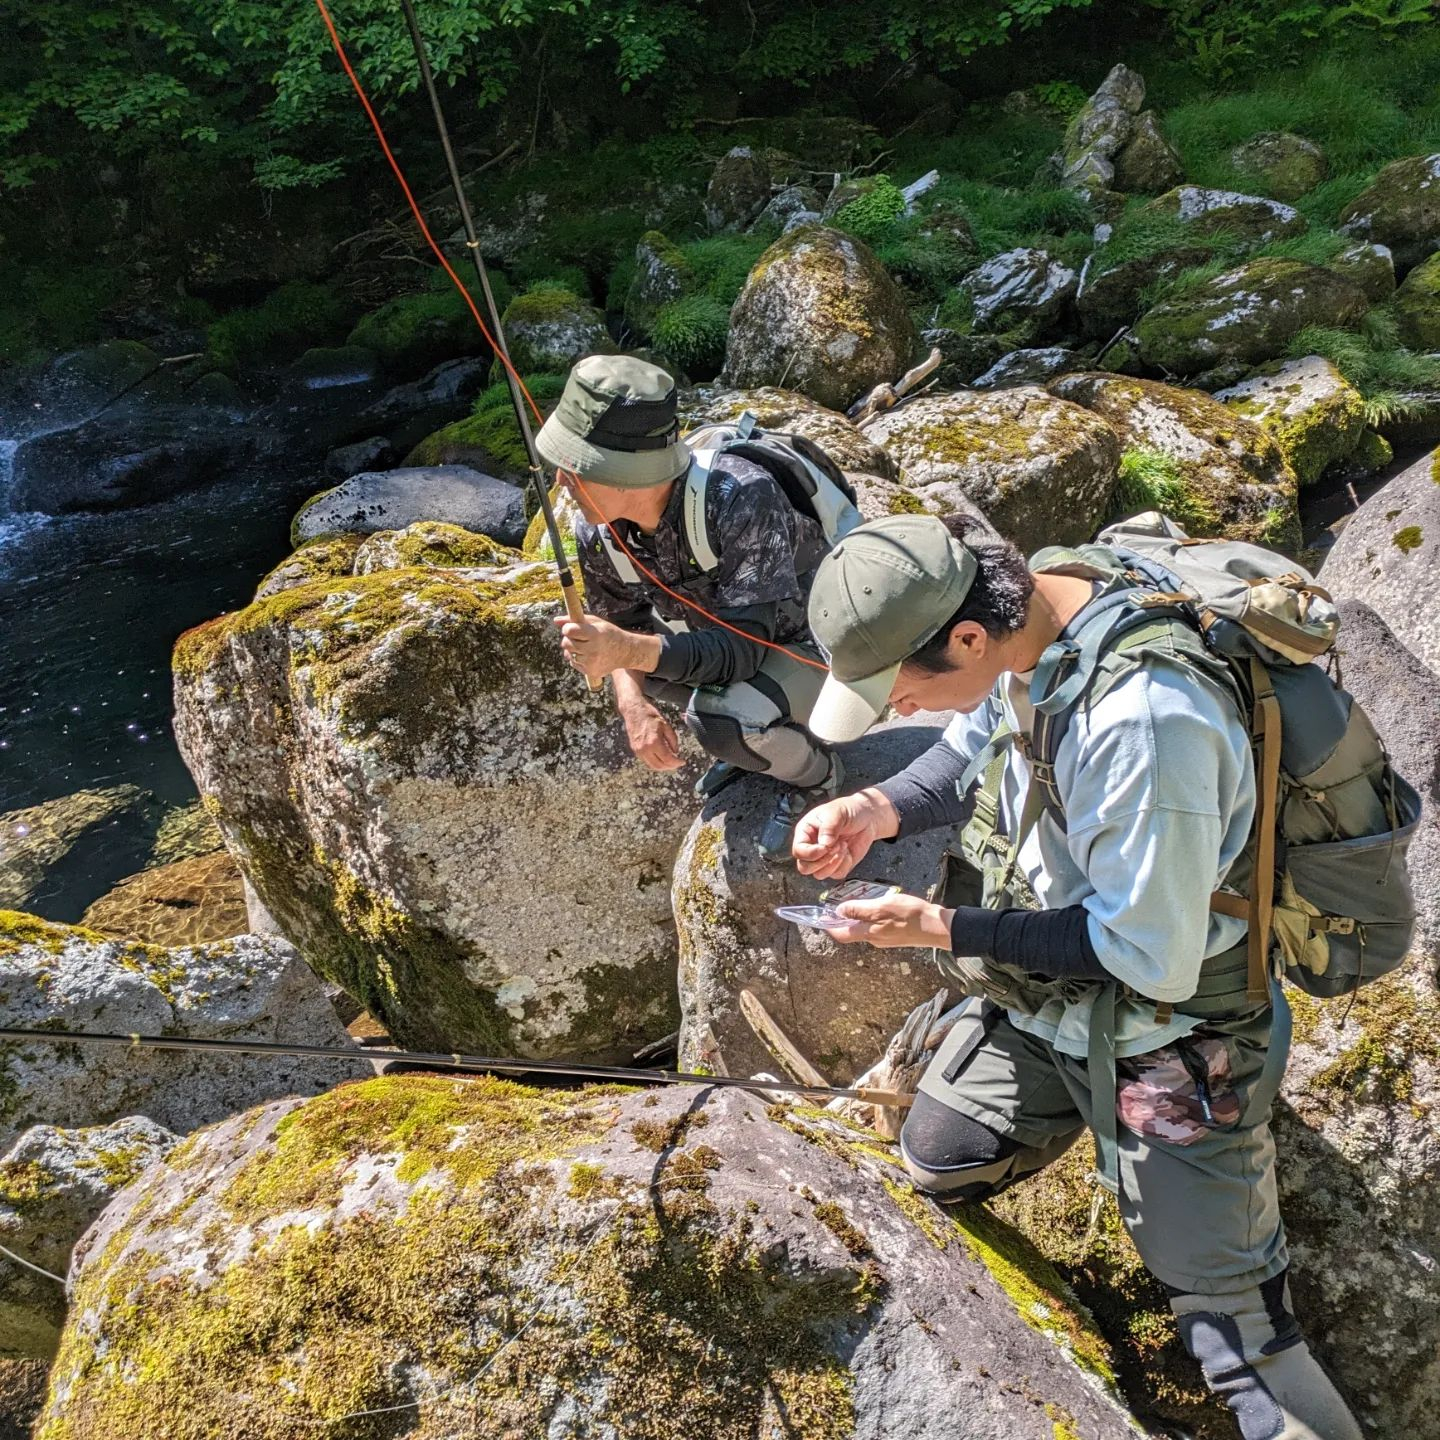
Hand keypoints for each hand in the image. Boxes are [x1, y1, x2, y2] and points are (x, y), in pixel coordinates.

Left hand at [552, 613, 655, 679]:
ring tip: (586, 646)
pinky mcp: (590, 672)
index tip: (570, 628)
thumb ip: (575, 620)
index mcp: (595, 635)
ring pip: (569, 654)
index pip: (569, 631)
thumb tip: (555, 621)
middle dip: (568, 639)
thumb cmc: (608, 633)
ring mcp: (591, 663)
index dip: (567, 628)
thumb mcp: (595, 622)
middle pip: (566, 644)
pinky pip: (574, 663)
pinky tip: (589, 655)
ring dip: (573, 650)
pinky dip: (578, 659)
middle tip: (579, 637)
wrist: (625, 652)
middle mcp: (593, 650)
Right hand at [622, 703, 683, 771]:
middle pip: (660, 766)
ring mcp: (638, 751)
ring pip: (652, 766)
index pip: (668, 759)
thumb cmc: (650, 715)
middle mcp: (645, 749)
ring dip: (663, 767)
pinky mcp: (635, 750)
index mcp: (654, 742)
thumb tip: (676, 752)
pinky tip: (661, 758)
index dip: (677, 763)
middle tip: (677, 763)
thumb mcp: (666, 726)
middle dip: (671, 766)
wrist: (633, 710)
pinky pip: (646, 761)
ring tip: (670, 763)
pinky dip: (655, 763)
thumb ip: (673, 740)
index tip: (682, 761)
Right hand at [792, 788, 899, 878]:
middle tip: (836, 846)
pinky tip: (848, 852)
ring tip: (843, 846)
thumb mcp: (837, 812)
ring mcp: (824, 858)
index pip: (799, 851)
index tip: (825, 846)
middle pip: (805, 867)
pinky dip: (844, 866)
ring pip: (819, 874)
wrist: (868, 817)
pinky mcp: (837, 865)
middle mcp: (812, 846)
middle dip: (822, 861)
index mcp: (806, 832)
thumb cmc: (849, 810)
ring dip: (834, 863)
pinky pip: (836, 875)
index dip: (811, 853)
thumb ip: (829, 827)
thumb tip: (824, 844)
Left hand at [826, 893, 952, 948]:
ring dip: (859, 916)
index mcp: (868, 933)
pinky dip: (873, 916)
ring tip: (861, 900)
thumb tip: (839, 912)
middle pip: (852, 931)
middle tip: (840, 902)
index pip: (841, 934)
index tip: (820, 917)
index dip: (828, 926)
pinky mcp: (895, 935)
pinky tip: (880, 905)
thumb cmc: (910, 916)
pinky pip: (877, 926)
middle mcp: (874, 939)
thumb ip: (859, 910)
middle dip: (844, 918)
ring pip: (865, 927)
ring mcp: (885, 938)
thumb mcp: (881, 907)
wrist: (936, 927)